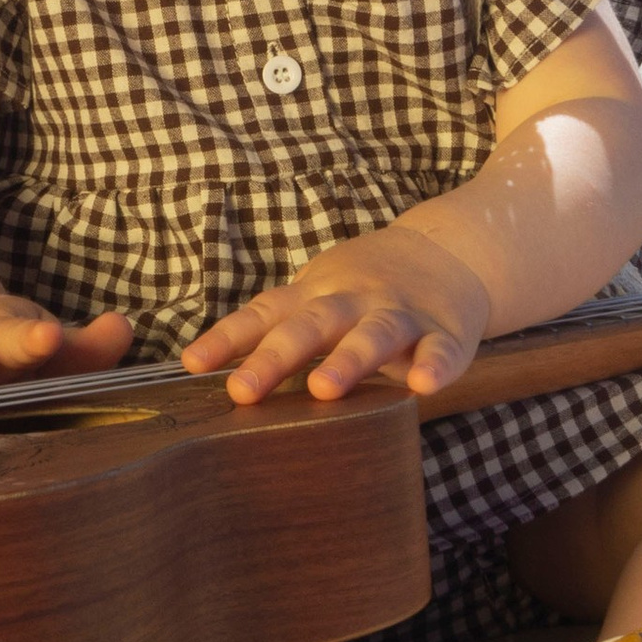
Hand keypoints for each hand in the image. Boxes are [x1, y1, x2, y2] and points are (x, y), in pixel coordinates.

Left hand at [180, 224, 491, 404]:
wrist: (449, 250)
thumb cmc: (366, 287)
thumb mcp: (317, 298)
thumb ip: (279, 332)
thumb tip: (220, 378)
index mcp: (315, 297)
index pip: (265, 315)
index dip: (228, 339)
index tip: (192, 364)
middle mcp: (352, 301)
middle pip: (310, 325)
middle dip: (274, 357)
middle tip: (241, 391)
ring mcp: (399, 314)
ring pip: (371, 335)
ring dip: (347, 360)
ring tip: (322, 388)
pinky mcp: (444, 332)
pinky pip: (439, 350)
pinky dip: (433, 365)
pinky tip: (422, 385)